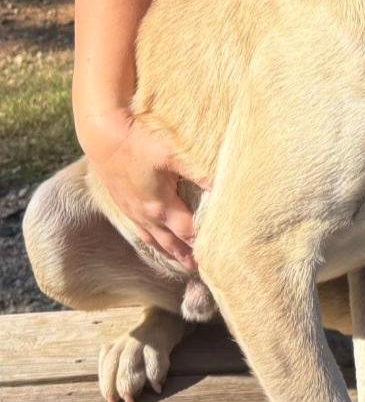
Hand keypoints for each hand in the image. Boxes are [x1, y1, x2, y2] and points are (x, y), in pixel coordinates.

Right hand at [80, 109, 209, 269]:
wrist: (102, 132)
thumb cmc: (140, 142)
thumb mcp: (175, 155)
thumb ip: (201, 173)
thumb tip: (225, 187)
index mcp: (160, 207)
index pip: (188, 233)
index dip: (202, 245)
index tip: (216, 257)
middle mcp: (145, 214)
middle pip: (170, 242)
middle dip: (186, 255)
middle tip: (200, 269)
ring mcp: (131, 209)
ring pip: (153, 238)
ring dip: (168, 249)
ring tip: (180, 260)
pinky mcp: (121, 200)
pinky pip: (139, 227)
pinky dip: (151, 237)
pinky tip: (153, 237)